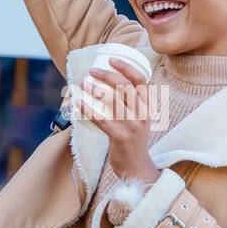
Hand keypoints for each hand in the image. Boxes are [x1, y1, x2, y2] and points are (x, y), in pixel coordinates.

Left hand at [76, 57, 159, 184]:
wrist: (137, 167)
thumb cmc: (133, 141)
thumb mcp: (140, 120)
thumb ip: (131, 105)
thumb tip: (112, 86)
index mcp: (147, 107)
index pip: (140, 80)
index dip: (126, 67)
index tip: (111, 59)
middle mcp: (142, 114)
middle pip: (124, 86)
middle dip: (106, 74)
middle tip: (91, 71)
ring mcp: (132, 125)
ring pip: (112, 100)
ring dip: (94, 89)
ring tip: (83, 84)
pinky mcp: (120, 137)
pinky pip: (101, 119)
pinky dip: (88, 109)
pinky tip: (79, 103)